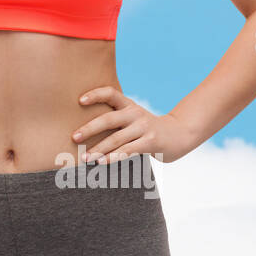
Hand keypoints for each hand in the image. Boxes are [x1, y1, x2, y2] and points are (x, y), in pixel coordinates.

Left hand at [71, 86, 197, 165]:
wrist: (180, 133)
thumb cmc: (148, 128)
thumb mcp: (134, 118)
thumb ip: (116, 119)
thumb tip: (84, 130)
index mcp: (129, 105)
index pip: (110, 93)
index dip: (95, 95)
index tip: (79, 101)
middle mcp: (135, 114)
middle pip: (109, 119)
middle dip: (89, 129)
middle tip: (74, 137)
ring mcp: (143, 128)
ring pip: (116, 139)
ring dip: (98, 149)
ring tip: (84, 158)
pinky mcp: (150, 142)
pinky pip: (128, 150)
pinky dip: (113, 157)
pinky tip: (102, 162)